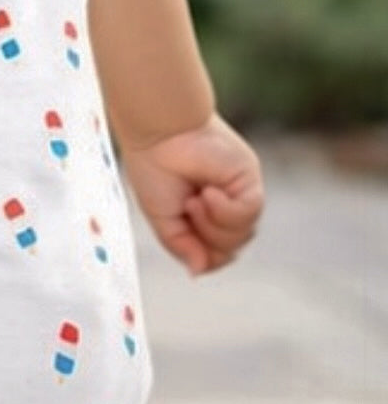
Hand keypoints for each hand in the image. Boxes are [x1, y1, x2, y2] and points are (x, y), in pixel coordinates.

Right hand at [121, 113, 263, 275]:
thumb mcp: (162, 218)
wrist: (158, 132)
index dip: (204, 256)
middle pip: (231, 247)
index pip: (217, 253)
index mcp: (203, 214)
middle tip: (188, 209)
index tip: (183, 232)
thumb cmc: (154, 167)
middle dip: (208, 238)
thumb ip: (181, 246)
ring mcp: (239, 192)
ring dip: (215, 224)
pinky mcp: (249, 179)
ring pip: (243, 234)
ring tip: (195, 200)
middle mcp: (225, 204)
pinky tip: (209, 193)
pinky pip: (250, 212)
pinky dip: (227, 210)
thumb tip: (198, 271)